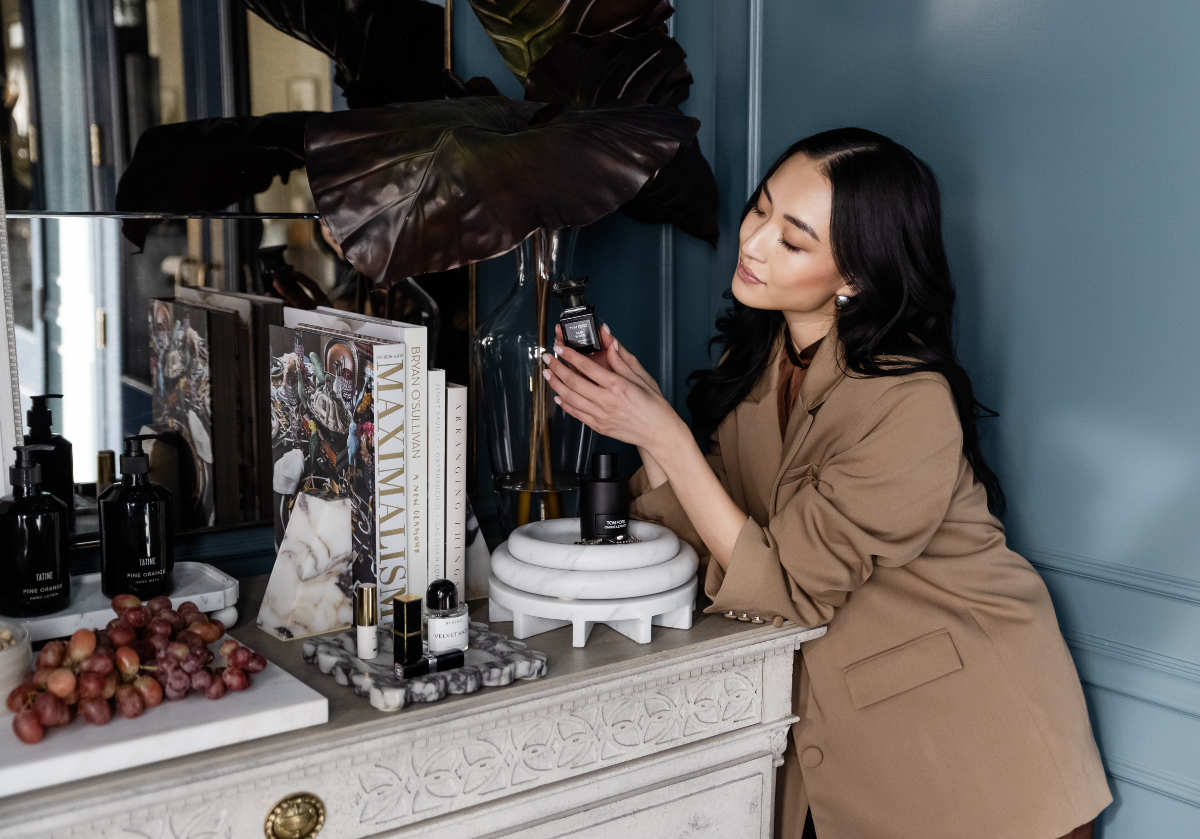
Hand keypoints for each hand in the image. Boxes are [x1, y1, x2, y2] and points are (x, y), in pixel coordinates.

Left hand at [543, 328, 681, 456]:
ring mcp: (601, 415)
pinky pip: (576, 414)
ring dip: (556, 385)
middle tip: (547, 358)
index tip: (561, 348)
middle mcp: (607, 401)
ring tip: (548, 374)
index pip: (588, 367)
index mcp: (618, 386)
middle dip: (557, 368)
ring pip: (571, 398)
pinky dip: (564, 404)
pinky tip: (558, 396)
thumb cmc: (653, 405)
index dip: (570, 356)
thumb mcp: (641, 376)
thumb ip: (621, 358)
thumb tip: (610, 340)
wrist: (658, 432)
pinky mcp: (598, 426)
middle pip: (574, 382)